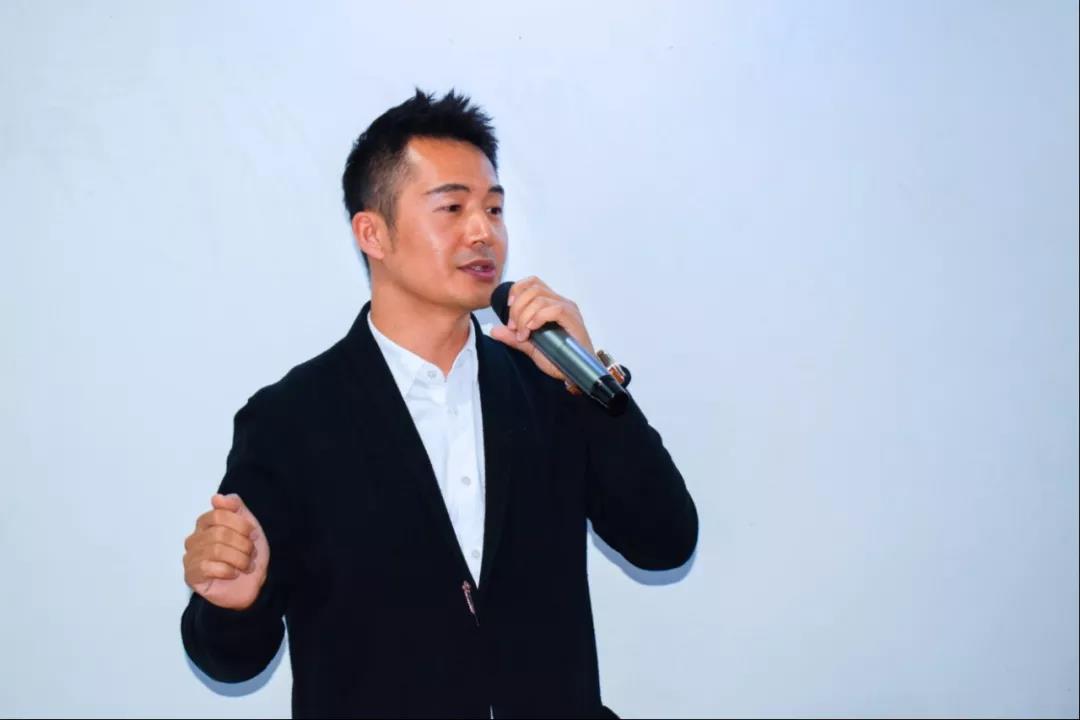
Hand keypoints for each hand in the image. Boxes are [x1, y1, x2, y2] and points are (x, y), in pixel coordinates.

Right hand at [183, 493, 268, 610]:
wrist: (253, 585)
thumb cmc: (248, 555)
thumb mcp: (249, 526)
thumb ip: (236, 507)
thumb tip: (216, 497)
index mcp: (206, 523)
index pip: (219, 514)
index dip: (241, 525)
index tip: (253, 535)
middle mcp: (194, 538)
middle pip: (219, 533)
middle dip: (242, 544)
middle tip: (250, 554)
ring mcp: (190, 557)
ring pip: (216, 550)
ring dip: (239, 559)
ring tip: (245, 565)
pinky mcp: (191, 576)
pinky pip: (208, 567)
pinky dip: (228, 570)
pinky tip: (233, 574)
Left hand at [489, 276, 595, 382]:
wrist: (576, 373)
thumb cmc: (559, 359)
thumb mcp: (530, 347)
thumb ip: (513, 337)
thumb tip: (494, 330)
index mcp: (550, 303)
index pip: (532, 283)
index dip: (516, 290)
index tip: (508, 308)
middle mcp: (560, 302)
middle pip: (533, 289)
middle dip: (517, 307)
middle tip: (513, 327)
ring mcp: (568, 309)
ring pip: (540, 298)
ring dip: (525, 315)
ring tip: (523, 334)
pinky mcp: (573, 319)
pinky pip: (554, 309)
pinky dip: (538, 318)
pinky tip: (532, 329)